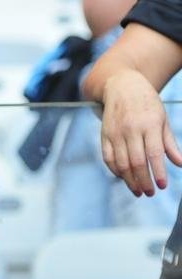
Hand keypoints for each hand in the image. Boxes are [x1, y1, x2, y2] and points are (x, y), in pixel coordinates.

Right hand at [99, 69, 181, 196]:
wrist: (122, 85)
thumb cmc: (147, 103)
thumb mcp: (163, 119)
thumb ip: (169, 143)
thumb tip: (179, 163)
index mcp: (149, 125)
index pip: (154, 154)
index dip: (158, 172)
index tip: (162, 186)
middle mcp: (130, 129)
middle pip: (136, 162)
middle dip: (143, 181)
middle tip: (149, 193)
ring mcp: (115, 132)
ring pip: (121, 162)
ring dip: (129, 180)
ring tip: (137, 190)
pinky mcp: (104, 134)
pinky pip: (107, 156)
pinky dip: (115, 169)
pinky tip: (123, 177)